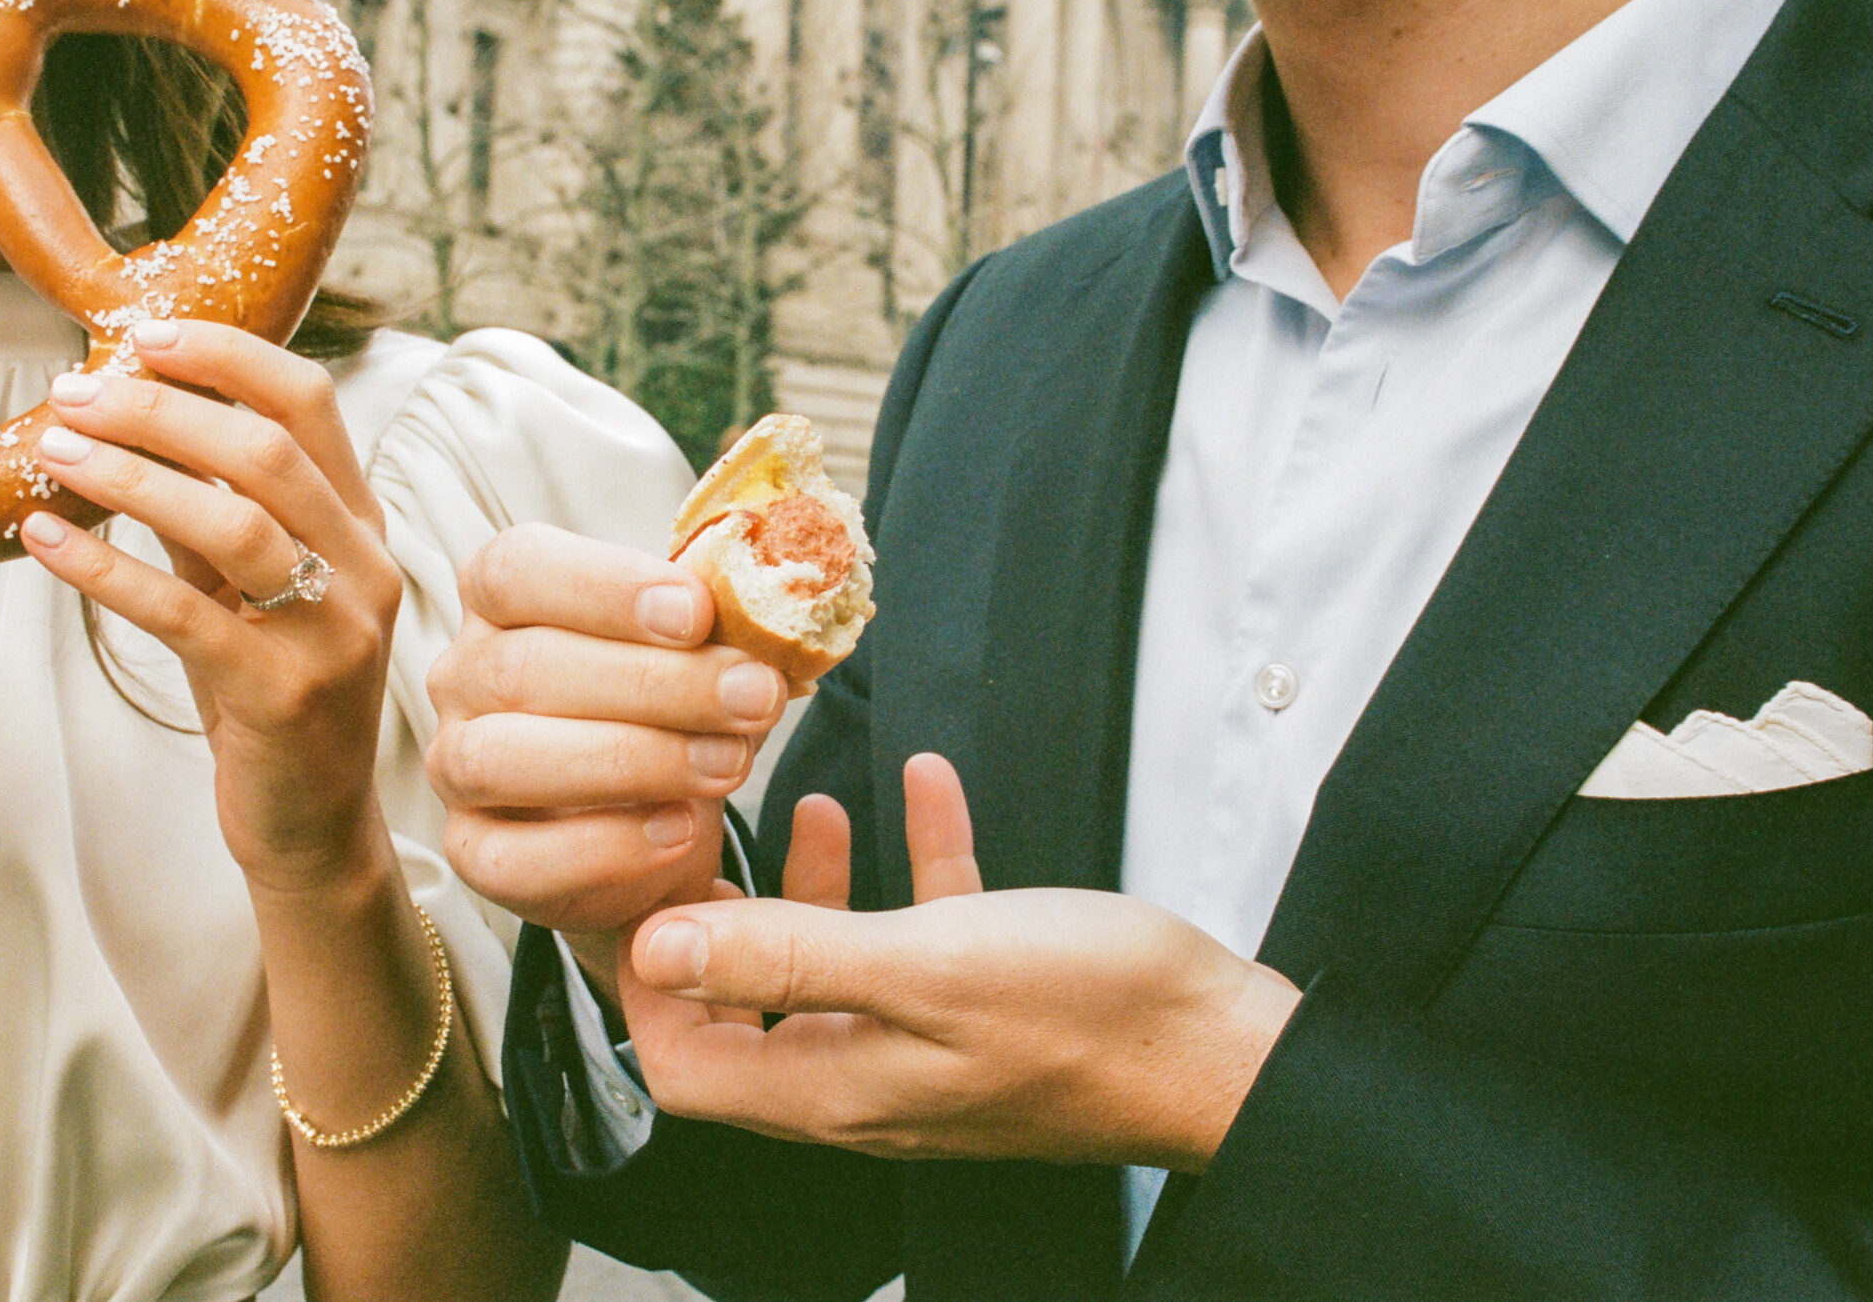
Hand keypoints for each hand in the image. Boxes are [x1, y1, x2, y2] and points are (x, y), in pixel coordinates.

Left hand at [18, 318, 402, 895]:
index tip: (142, 334)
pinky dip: (106, 567)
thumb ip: (206, 507)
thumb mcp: (247, 588)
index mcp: (361, 525)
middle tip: (70, 394)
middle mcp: (363, 568)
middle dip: (159, 407)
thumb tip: (123, 414)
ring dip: (131, 475)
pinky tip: (44, 539)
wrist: (311, 825)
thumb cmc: (269, 693)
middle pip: (265, 451)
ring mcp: (333, 633)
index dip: (226, 355)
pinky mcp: (283, 694)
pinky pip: (184, 614)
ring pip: (233, 523)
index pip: (307, 403)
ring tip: (53, 451)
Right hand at [424, 524, 787, 992]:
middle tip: (753, 695)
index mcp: (504, 597)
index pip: (519, 569)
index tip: (697, 611)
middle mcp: (462, 674)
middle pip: (525, 667)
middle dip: (654, 683)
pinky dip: (604, 847)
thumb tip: (770, 617)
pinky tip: (678, 830)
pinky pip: (515, 858)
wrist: (655, 818)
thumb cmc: (668, 706)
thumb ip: (714, 627)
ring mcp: (454, 765)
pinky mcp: (473, 852)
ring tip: (728, 765)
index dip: (606, 587)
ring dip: (630, 760)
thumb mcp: (697, 651)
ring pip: (504, 758)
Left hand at [618, 754, 1302, 1172]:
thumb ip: (791, 956)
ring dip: (814, 883)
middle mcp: (867, 1078)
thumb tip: (657, 947)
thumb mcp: (925, 966)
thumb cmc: (1090, 1014)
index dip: (646, 980)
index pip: (683, 1061)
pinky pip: (925, 932)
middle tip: (710, 835)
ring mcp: (926, 1046)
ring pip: (833, 966)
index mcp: (834, 1085)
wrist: (1225, 1046)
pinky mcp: (988, 1009)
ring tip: (814, 801)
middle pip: (746, 1008)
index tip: (649, 886)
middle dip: (721, 920)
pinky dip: (913, 862)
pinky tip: (927, 787)